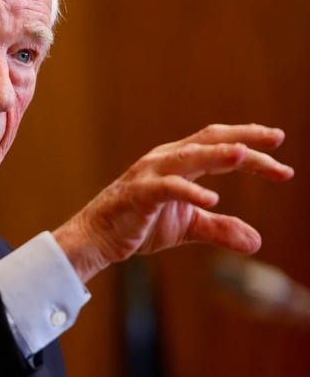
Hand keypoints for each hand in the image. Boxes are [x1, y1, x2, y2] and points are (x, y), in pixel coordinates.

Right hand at [53, 124, 293, 283]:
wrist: (98, 238)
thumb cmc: (140, 224)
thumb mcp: (188, 226)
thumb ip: (220, 228)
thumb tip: (256, 241)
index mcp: (178, 162)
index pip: (220, 148)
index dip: (253, 153)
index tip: (283, 166)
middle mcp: (165, 160)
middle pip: (209, 141)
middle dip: (244, 138)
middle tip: (276, 139)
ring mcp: (150, 174)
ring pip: (188, 157)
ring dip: (217, 154)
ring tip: (244, 155)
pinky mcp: (138, 194)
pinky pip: (166, 188)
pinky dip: (188, 191)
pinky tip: (211, 199)